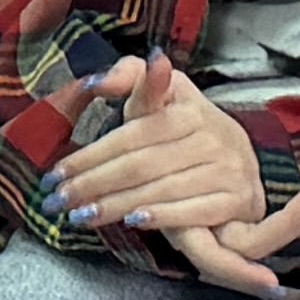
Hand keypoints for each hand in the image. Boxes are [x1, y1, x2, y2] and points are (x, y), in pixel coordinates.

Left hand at [54, 50, 299, 261]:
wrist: (243, 167)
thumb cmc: (188, 133)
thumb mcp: (165, 96)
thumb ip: (130, 78)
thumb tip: (98, 81)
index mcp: (187, 107)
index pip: (130, 135)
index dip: (90, 155)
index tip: (56, 174)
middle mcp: (211, 136)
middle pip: (140, 165)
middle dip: (93, 184)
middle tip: (58, 201)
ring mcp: (227, 169)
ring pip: (160, 189)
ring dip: (116, 204)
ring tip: (80, 215)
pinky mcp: (237, 200)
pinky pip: (194, 211)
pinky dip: (163, 217)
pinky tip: (133, 222)